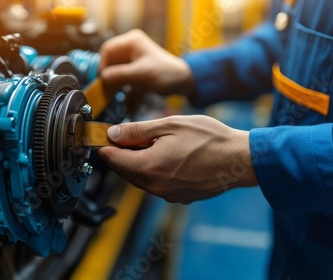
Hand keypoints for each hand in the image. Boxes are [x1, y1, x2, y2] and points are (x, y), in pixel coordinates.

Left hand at [98, 115, 257, 203]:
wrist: (240, 160)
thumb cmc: (209, 139)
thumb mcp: (169, 125)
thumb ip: (137, 131)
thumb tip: (113, 134)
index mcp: (148, 167)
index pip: (113, 159)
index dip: (105, 145)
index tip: (103, 136)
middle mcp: (154, 186)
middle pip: (124, 170)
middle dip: (121, 154)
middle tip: (126, 136)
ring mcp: (167, 194)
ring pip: (140, 178)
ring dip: (137, 162)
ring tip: (150, 144)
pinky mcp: (179, 197)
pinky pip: (156, 184)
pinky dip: (153, 171)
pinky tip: (166, 156)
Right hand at [99, 29, 193, 94]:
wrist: (181, 81)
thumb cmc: (165, 74)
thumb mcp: (141, 74)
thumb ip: (121, 74)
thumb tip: (102, 77)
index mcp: (132, 41)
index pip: (108, 49)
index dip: (103, 64)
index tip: (103, 78)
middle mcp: (129, 46)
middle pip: (108, 58)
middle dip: (107, 71)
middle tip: (106, 85)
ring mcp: (131, 56)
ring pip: (112, 66)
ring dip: (111, 76)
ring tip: (111, 88)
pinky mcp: (132, 66)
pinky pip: (118, 72)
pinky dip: (116, 80)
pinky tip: (116, 88)